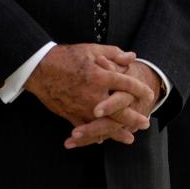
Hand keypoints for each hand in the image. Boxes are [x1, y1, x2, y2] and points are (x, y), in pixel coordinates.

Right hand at [24, 44, 153, 146]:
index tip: (149, 94)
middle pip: (119, 109)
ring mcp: (81, 106)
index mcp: (100, 76)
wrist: (40, 68)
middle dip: (134, 117)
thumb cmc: (68, 57)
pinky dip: (94, 134)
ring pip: (103, 123)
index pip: (127, 84)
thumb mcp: (93, 50)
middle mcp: (93, 94)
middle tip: (145, 123)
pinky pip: (85, 127)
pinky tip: (103, 139)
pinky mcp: (69, 114)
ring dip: (117, 132)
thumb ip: (114, 54)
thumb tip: (132, 57)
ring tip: (130, 138)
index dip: (140, 90)